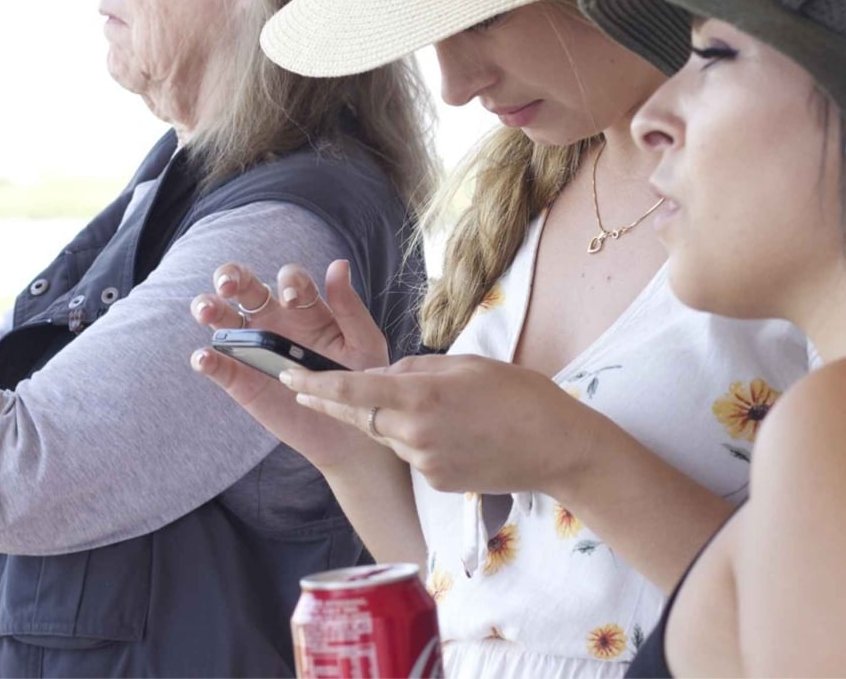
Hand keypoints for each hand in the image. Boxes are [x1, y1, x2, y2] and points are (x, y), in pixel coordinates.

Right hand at [189, 260, 394, 471]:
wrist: (350, 434)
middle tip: (228, 285)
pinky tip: (205, 358)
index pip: (290, 279)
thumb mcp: (364, 343)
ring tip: (207, 311)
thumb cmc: (362, 381)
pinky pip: (217, 364)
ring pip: (222, 319)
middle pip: (245, 287)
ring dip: (208, 307)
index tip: (292, 300)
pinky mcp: (241, 380)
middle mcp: (275, 320)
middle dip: (231, 276)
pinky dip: (205, 359)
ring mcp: (254, 349)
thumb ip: (350, 307)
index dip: (288, 282)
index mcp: (306, 307)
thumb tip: (338, 265)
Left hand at [284, 353, 605, 495]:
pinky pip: (411, 453)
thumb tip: (385, 373)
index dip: (316, 384)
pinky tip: (451, 428)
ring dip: (389, 417)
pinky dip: (415, 438)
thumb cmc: (518, 395)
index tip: (289, 376)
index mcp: (421, 396)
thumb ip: (417, 368)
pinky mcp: (436, 481)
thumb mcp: (466, 364)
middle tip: (300, 386)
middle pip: (361, 414)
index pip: (354, 389)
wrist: (557, 448)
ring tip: (432, 402)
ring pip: (388, 434)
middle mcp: (415, 434)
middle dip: (331, 400)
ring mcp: (424, 463)